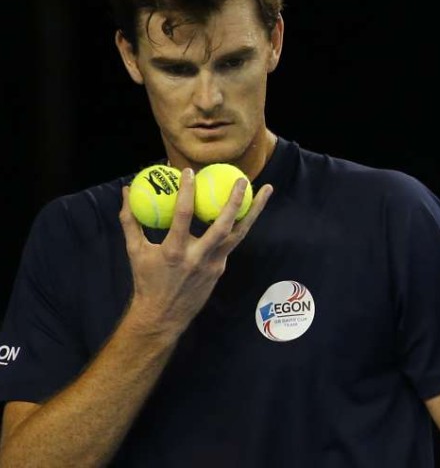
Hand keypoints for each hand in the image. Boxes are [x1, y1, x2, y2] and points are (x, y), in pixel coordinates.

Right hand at [118, 168, 273, 336]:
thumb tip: (126, 191)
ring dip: (254, 211)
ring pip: (239, 234)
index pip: (184, 214)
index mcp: (175, 251)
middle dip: (235, 200)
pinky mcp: (221, 269)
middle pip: (223, 225)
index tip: (189, 170)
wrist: (162, 316)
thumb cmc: (146, 280)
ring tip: (266, 190)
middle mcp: (198, 257)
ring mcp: (214, 264)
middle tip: (243, 179)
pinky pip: (232, 243)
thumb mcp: (134, 251)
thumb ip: (131, 220)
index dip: (187, 191)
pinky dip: (240, 225)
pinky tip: (248, 209)